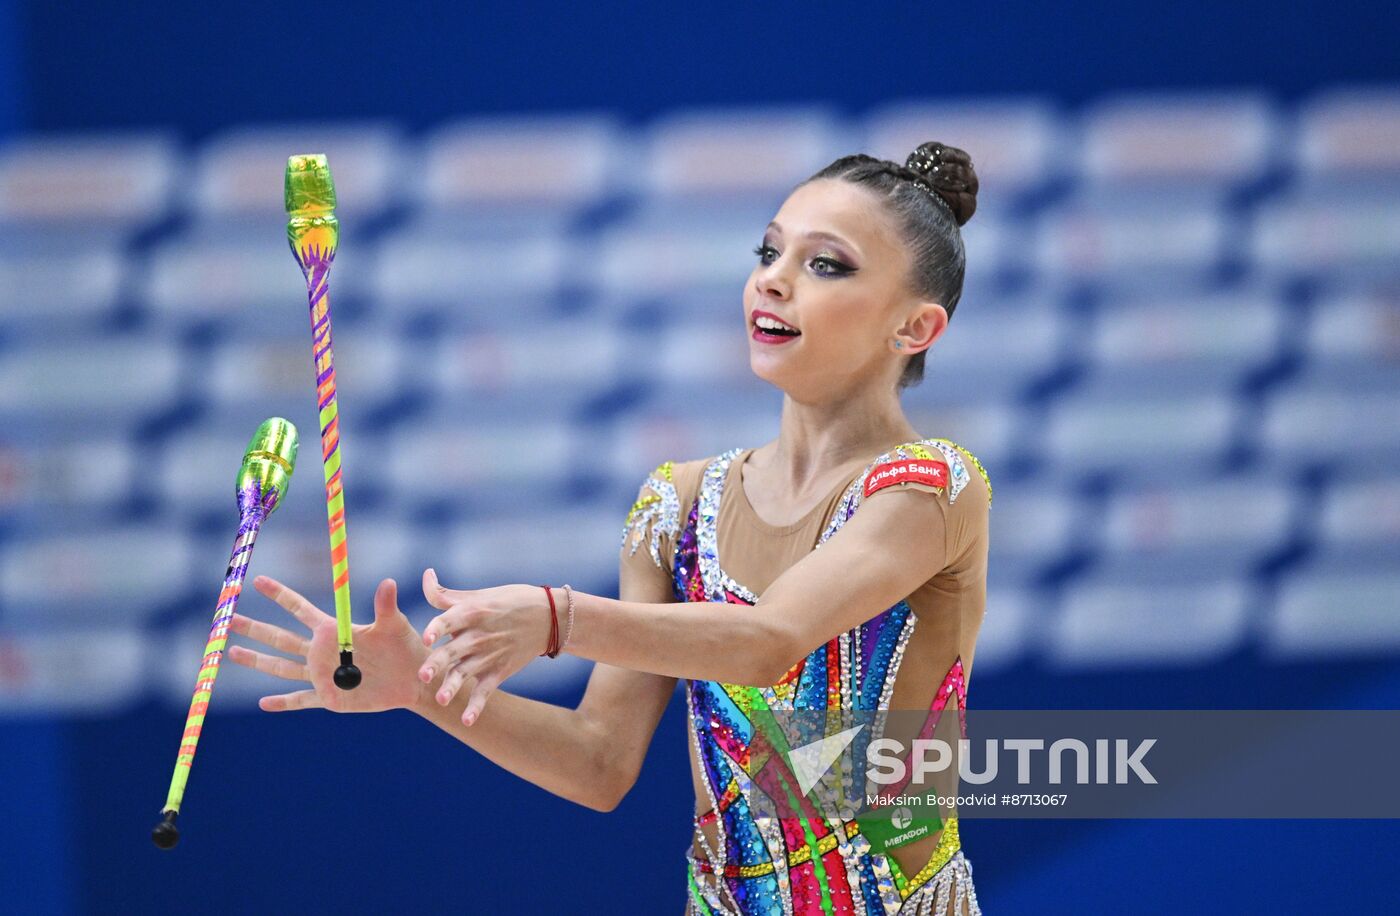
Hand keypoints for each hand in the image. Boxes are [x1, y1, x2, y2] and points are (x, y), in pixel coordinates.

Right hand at [229, 575, 430, 712]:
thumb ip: (386, 606)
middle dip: (254, 628)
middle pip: (280, 637)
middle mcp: (321, 651)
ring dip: (257, 661)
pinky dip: (283, 703)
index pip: (299, 608)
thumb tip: (389, 582)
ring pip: (281, 667)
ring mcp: (323, 675)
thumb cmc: (405, 646)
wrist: (414, 680)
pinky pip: (301, 700)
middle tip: (227, 618)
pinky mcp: (330, 698)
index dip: (279, 594)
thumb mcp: (394, 625)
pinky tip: (264, 704)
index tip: (257, 580)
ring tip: (232, 652)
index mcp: (333, 630)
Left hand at [418, 568, 552, 725]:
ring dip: (453, 687)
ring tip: (440, 701)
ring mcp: (489, 655)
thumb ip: (446, 594)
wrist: (548, 617)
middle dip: (437, 662)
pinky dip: (477, 706)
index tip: (426, 638)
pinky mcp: (499, 671)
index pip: (449, 620)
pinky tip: (467, 720)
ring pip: (466, 673)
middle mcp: (478, 635)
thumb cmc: (508, 601)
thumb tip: (426, 574)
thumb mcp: (478, 594)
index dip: (437, 628)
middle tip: (422, 675)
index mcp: (472, 612)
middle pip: (453, 650)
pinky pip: (486, 691)